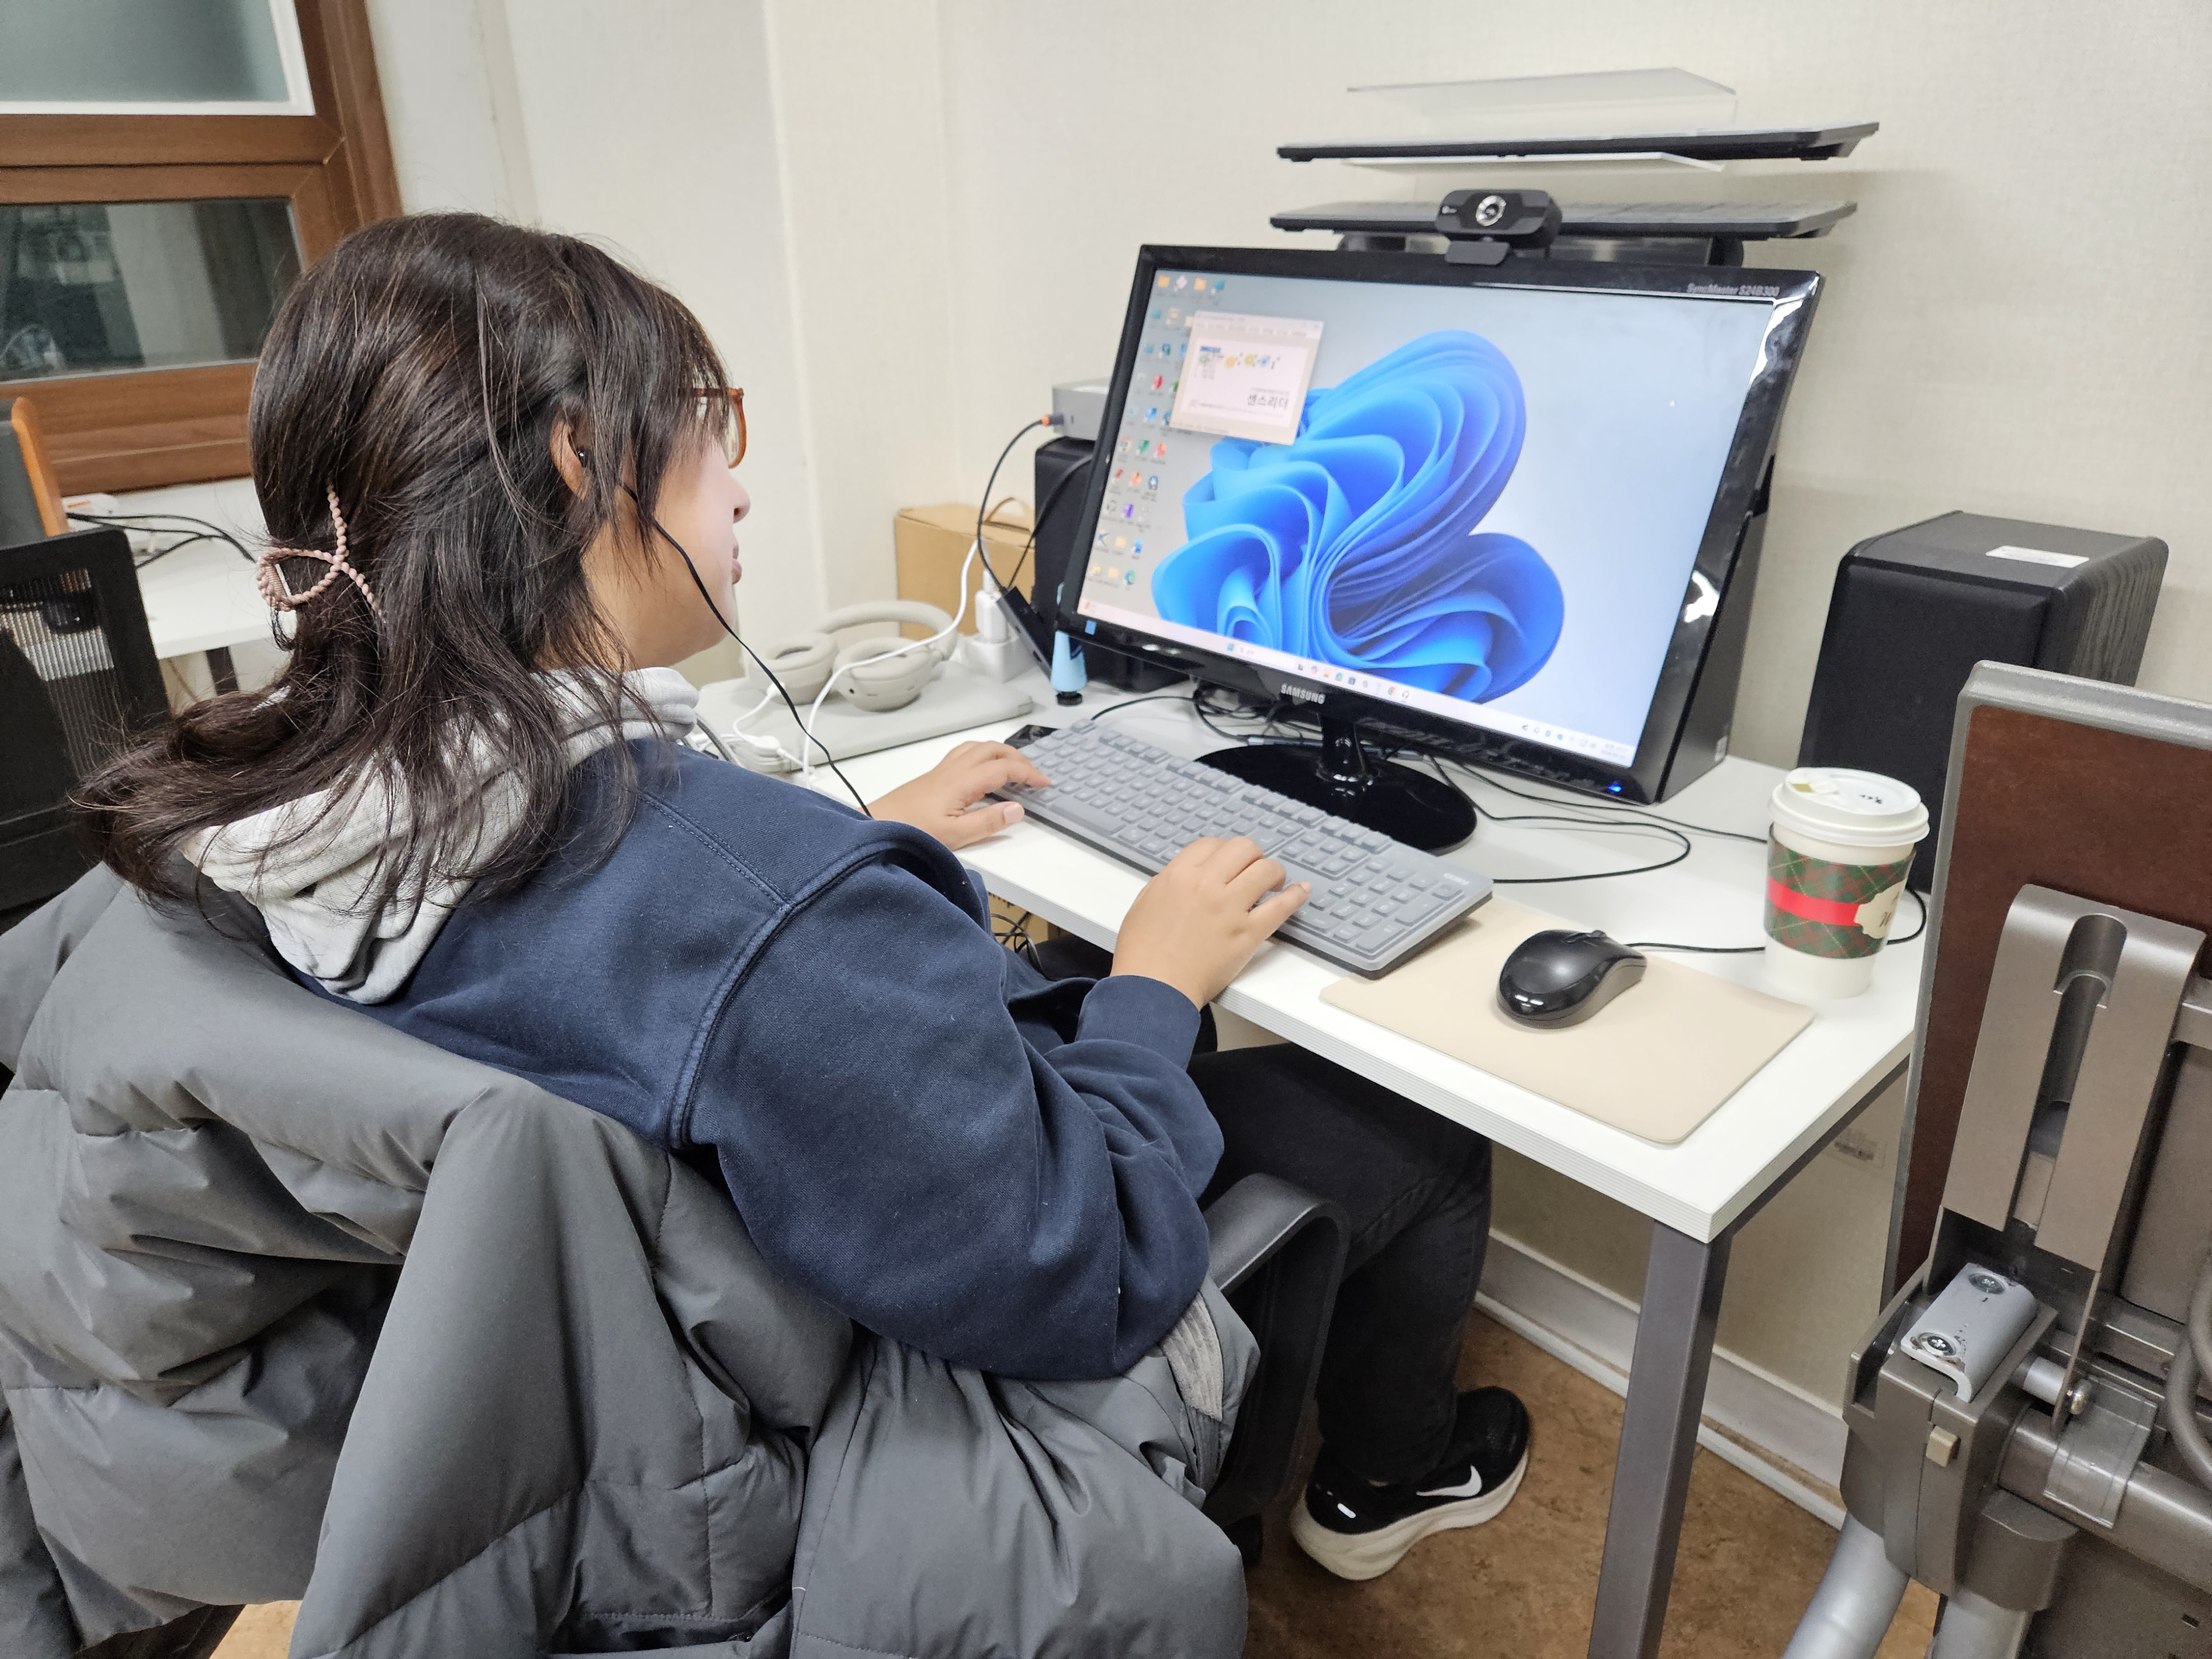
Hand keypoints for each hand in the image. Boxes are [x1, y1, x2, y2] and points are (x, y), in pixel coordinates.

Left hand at [869, 740, 1048, 851]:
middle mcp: (952, 769)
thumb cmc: (910, 831)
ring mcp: (941, 770)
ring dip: (1000, 752)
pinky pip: (964, 754)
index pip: (1004, 768)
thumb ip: (989, 822)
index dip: (1028, 773)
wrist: (874, 825)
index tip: (1045, 783)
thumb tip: (1018, 809)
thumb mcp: (955, 835)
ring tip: (1014, 767)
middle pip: (992, 749)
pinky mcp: (933, 777)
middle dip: (1018, 757)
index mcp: (962, 781)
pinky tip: (982, 771)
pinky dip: (983, 755)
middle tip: (1034, 774)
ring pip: (977, 748)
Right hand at [1113, 836, 1309, 1007]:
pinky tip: (1302, 891)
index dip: (1224, 850)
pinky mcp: (1248, 934)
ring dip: (1273, 872)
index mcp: (1179, 875)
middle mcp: (1207, 885)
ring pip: (1266, 870)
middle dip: (1252, 856)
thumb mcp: (1144, 904)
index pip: (1211, 844)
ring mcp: (1230, 908)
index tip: (1229, 861)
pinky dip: (1296, 896)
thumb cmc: (1143, 954)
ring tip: (1274, 883)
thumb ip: (1167, 884)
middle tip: (1252, 870)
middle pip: (1243, 848)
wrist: (1153, 989)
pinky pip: (1281, 907)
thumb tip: (1186, 877)